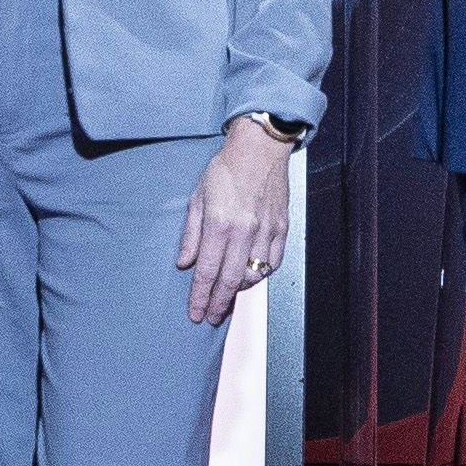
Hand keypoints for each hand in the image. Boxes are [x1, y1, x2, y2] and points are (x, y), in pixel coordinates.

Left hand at [178, 116, 293, 327]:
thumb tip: (184, 262)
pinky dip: (261, 273)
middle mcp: (244, 231)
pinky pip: (273, 262)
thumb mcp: (197, 197)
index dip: (200, 297)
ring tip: (228, 295)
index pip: (207, 272)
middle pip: (230, 281)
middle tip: (211, 317)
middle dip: (219, 304)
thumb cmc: (226, 168)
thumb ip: (191, 233)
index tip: (196, 313)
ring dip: (239, 290)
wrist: (260, 148)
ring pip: (254, 275)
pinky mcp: (281, 228)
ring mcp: (266, 231)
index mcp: (219, 224)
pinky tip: (250, 275)